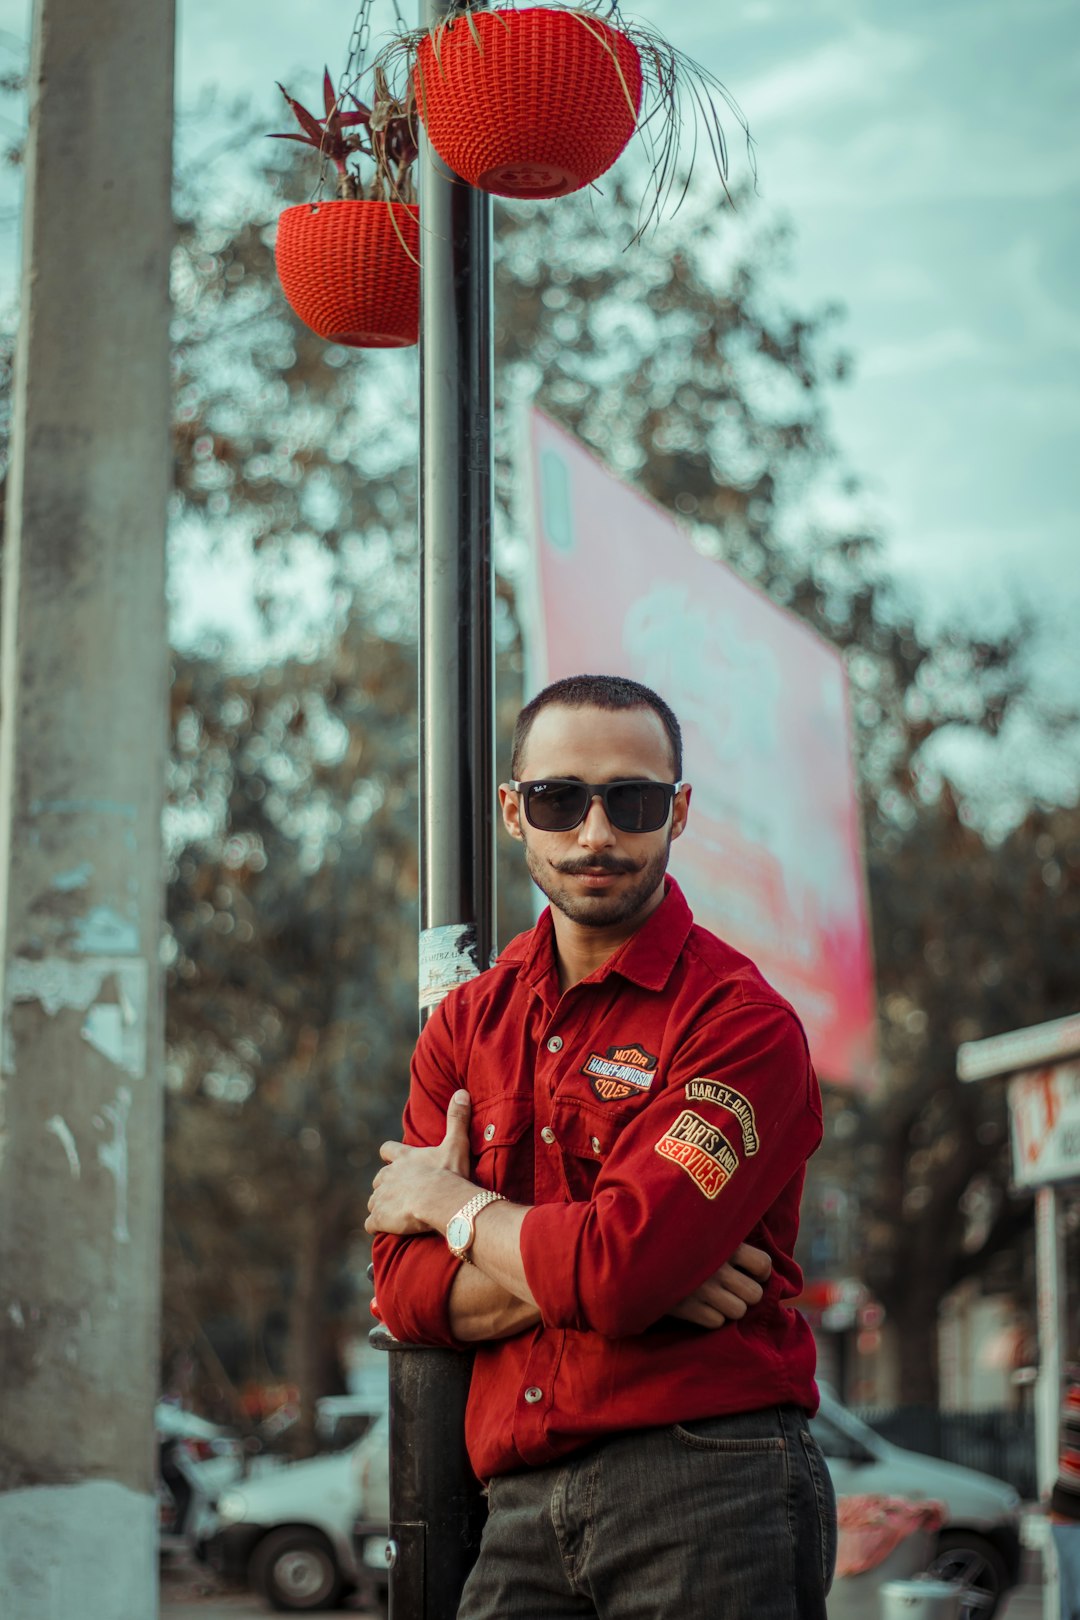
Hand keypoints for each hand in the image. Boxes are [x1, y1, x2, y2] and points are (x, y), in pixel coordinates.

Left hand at [365, 1089, 472, 1235]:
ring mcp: (381, 1197)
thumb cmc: (449, 1174)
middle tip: (402, 1194)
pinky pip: (370, 1224)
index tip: (395, 1161)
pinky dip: (376, 1226)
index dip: (390, 1156)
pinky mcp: (379, 1217)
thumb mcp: (456, 1144)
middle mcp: (388, 1175)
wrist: (440, 1201)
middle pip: (379, 1179)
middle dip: (386, 1186)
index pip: (387, 1151)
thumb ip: (457, 1119)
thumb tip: (462, 1092)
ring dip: (382, 1206)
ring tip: (397, 1215)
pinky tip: (386, 1230)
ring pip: (373, 1201)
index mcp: (404, 1158)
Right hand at [668, 1241, 771, 1328]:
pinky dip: (709, 1317)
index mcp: (724, 1244)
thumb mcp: (702, 1231)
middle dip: (746, 1294)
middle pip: (755, 1294)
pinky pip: (716, 1322)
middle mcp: (717, 1267)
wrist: (634, 1256)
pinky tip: (698, 1305)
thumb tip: (758, 1263)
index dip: (760, 1272)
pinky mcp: (687, 1308)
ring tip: (714, 1298)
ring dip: (729, 1308)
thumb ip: (727, 1242)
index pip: (763, 1264)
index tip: (748, 1272)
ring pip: (739, 1311)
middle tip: (731, 1288)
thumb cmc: (675, 1242)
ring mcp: (703, 1289)